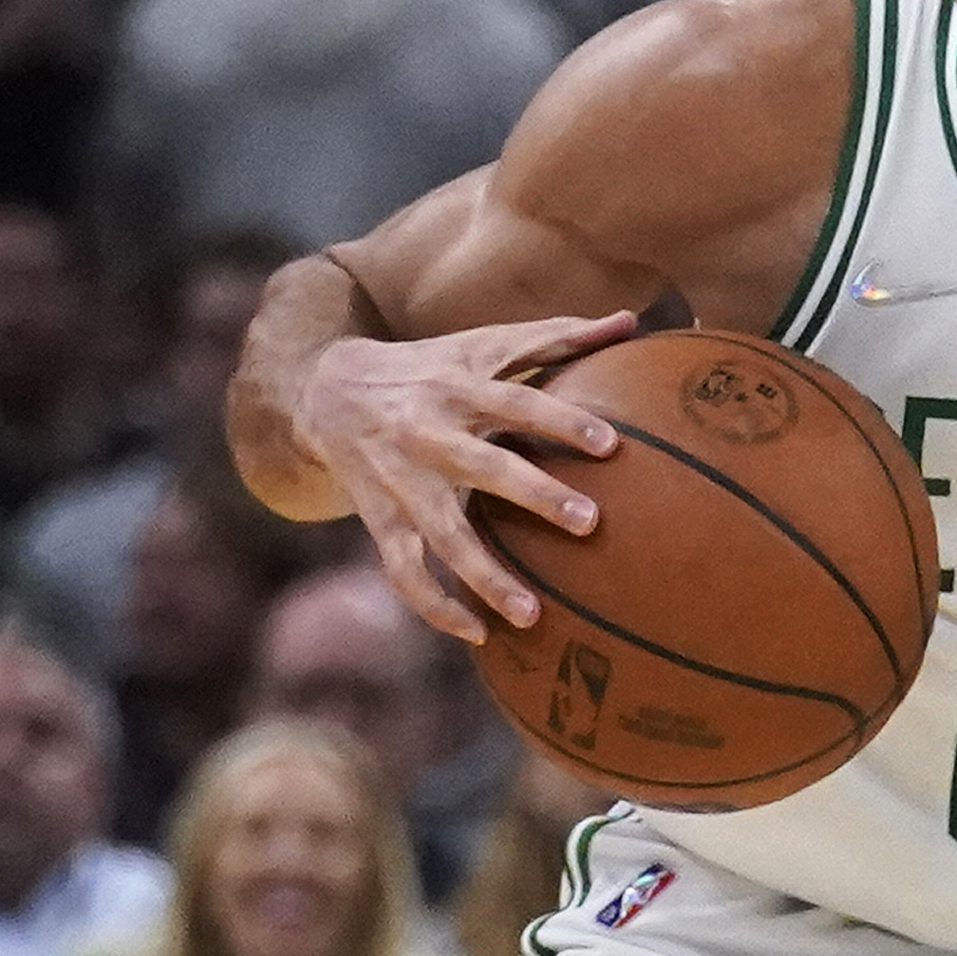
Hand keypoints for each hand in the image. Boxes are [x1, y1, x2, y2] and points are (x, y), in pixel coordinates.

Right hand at [291, 310, 637, 640]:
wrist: (324, 390)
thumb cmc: (430, 367)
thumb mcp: (483, 344)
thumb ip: (556, 337)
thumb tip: (631, 320)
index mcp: (458, 387)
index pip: (516, 401)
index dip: (560, 421)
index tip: (610, 445)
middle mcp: (427, 435)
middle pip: (483, 468)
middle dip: (534, 496)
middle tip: (591, 522)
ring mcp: (400, 483)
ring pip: (442, 537)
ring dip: (485, 577)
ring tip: (533, 615)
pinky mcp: (378, 520)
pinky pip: (403, 572)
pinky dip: (435, 607)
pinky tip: (476, 635)